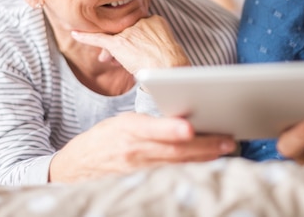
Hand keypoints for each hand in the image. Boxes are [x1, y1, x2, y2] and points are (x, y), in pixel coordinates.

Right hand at [49, 112, 235, 181]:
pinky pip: (170, 177)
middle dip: (203, 146)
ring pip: (176, 166)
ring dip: (203, 159)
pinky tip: (207, 165)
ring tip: (224, 151)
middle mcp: (132, 152)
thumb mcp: (122, 123)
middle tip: (228, 140)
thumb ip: (150, 122)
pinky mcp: (140, 185)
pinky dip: (190, 171)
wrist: (75, 169)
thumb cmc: (104, 140)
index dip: (170, 129)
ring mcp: (137, 172)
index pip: (152, 129)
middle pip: (173, 150)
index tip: (190, 127)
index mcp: (127, 129)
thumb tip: (184, 118)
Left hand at [72, 15, 190, 73]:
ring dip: (108, 49)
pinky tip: (75, 33)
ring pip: (113, 37)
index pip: (136, 26)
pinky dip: (85, 37)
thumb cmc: (172, 65)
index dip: (131, 38)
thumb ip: (154, 42)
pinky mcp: (118, 43)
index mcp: (154, 19)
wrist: (171, 70)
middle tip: (114, 57)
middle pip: (123, 30)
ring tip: (105, 59)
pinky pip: (98, 38)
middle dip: (119, 44)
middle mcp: (140, 21)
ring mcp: (129, 31)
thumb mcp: (166, 47)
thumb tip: (145, 51)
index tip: (133, 49)